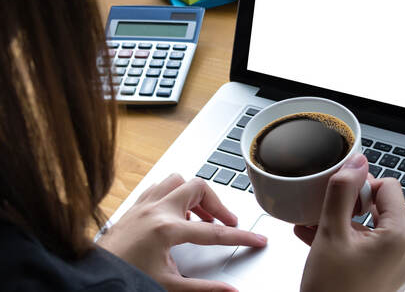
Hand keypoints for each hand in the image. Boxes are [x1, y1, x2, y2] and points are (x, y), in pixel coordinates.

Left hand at [98, 174, 266, 291]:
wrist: (89, 279)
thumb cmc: (123, 279)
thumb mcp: (167, 286)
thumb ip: (204, 289)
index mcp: (166, 229)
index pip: (214, 232)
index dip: (240, 237)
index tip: (257, 239)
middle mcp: (155, 210)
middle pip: (199, 188)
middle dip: (218, 204)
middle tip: (226, 222)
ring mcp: (143, 206)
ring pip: (177, 181)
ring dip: (194, 195)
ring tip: (200, 217)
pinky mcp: (133, 207)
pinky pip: (159, 188)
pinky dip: (173, 196)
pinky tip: (175, 214)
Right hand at [294, 154, 404, 291]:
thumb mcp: (330, 234)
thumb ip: (342, 192)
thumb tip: (356, 162)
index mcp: (400, 240)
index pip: (389, 187)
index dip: (362, 186)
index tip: (340, 196)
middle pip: (381, 207)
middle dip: (349, 207)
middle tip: (324, 213)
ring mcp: (398, 267)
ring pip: (371, 227)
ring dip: (343, 223)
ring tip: (315, 227)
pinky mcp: (386, 276)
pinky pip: (369, 246)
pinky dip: (348, 240)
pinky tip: (320, 240)